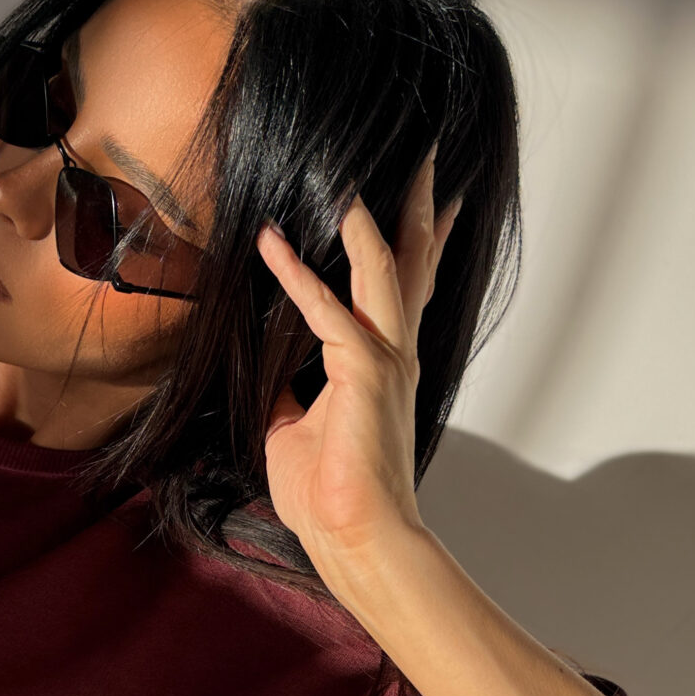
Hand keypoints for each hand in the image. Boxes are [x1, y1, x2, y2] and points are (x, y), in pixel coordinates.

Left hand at [254, 147, 462, 571]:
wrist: (353, 538)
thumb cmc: (328, 496)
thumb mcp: (292, 430)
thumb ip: (285, 392)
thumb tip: (261, 375)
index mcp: (382, 365)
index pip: (403, 289)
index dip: (414, 243)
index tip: (433, 201)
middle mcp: (393, 353)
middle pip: (412, 264)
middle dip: (419, 208)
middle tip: (430, 157)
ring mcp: (384, 361)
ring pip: (382, 270)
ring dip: (368, 219)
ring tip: (354, 172)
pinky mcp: (360, 373)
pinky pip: (324, 311)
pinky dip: (295, 275)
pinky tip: (271, 241)